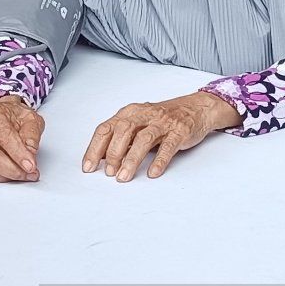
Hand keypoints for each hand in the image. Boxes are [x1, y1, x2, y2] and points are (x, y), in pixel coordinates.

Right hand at [0, 96, 43, 182]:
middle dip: (12, 170)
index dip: (19, 154)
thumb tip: (30, 154)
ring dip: (2, 177)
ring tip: (18, 175)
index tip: (30, 166)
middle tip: (27, 174)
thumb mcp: (30, 119)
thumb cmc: (13, 116)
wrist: (2, 113)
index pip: (4, 137)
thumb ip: (32, 136)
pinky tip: (5, 174)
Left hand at [82, 92, 241, 181]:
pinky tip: (152, 172)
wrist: (195, 109)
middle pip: (123, 131)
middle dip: (113, 154)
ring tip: (124, 176)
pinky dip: (159, 160)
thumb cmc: (161, 119)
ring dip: (131, 159)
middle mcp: (144, 115)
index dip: (95, 148)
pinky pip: (168, 146)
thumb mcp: (137, 123)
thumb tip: (100, 158)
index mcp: (129, 113)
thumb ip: (121, 138)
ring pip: (144, 139)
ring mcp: (163, 122)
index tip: (88, 167)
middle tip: (109, 173)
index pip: (105, 129)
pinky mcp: (180, 131)